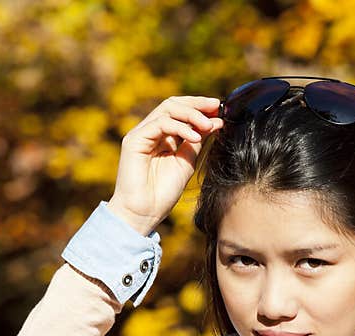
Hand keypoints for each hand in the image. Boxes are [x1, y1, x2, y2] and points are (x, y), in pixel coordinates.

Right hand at [107, 96, 223, 234]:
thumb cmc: (162, 193)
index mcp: (162, 137)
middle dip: (197, 103)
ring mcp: (141, 134)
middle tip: (216, 107)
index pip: (180, 111)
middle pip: (173, 104)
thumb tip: (216, 121)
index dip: (200, 107)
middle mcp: (150, 132)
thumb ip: (197, 141)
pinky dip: (180, 127)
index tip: (220, 109)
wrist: (143, 213)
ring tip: (208, 125)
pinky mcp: (134, 140)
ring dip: (191, 114)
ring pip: (167, 109)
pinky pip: (160, 123)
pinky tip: (195, 136)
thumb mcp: (186, 162)